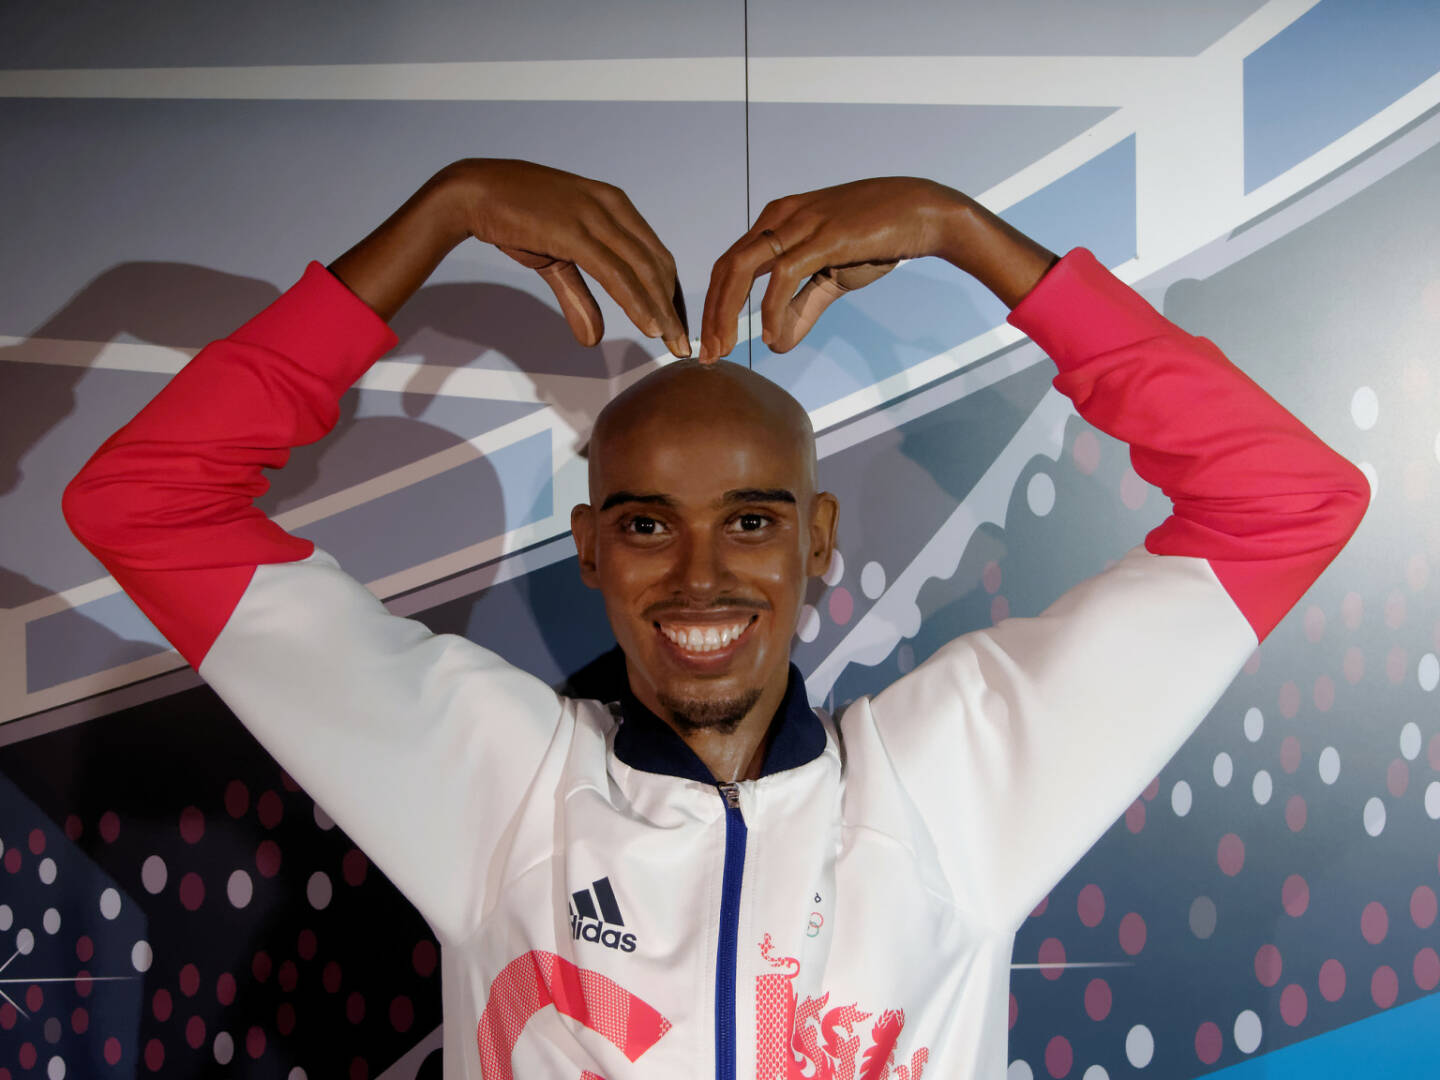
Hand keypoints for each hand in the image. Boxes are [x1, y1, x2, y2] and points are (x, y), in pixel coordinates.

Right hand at [447, 159, 689, 356]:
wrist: (473, 191)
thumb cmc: (515, 218)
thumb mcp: (555, 259)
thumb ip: (579, 297)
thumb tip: (594, 339)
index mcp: (615, 204)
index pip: (656, 254)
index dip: (670, 294)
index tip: (677, 326)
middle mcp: (612, 206)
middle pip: (657, 264)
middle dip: (673, 308)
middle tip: (683, 345)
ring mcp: (594, 216)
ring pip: (642, 271)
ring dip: (662, 311)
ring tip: (673, 344)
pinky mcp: (574, 231)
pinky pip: (616, 273)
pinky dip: (637, 302)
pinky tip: (651, 326)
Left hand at [699, 177, 964, 359]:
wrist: (922, 214)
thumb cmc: (876, 240)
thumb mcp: (831, 279)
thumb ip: (801, 310)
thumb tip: (775, 344)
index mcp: (776, 222)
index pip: (729, 265)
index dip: (714, 306)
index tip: (711, 344)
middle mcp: (779, 217)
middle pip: (726, 268)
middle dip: (711, 315)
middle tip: (707, 355)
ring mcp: (799, 224)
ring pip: (742, 269)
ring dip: (728, 314)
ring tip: (725, 350)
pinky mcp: (822, 236)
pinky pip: (783, 276)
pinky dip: (771, 309)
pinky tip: (770, 335)